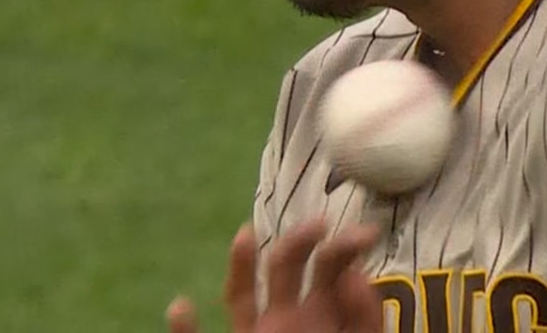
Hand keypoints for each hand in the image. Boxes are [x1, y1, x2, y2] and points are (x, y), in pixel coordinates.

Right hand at [166, 218, 381, 332]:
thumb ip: (362, 319)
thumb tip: (355, 275)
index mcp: (319, 313)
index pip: (327, 268)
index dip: (344, 247)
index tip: (364, 235)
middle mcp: (283, 320)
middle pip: (286, 267)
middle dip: (302, 240)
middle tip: (321, 223)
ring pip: (241, 296)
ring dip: (240, 265)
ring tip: (245, 235)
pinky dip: (184, 327)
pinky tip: (181, 307)